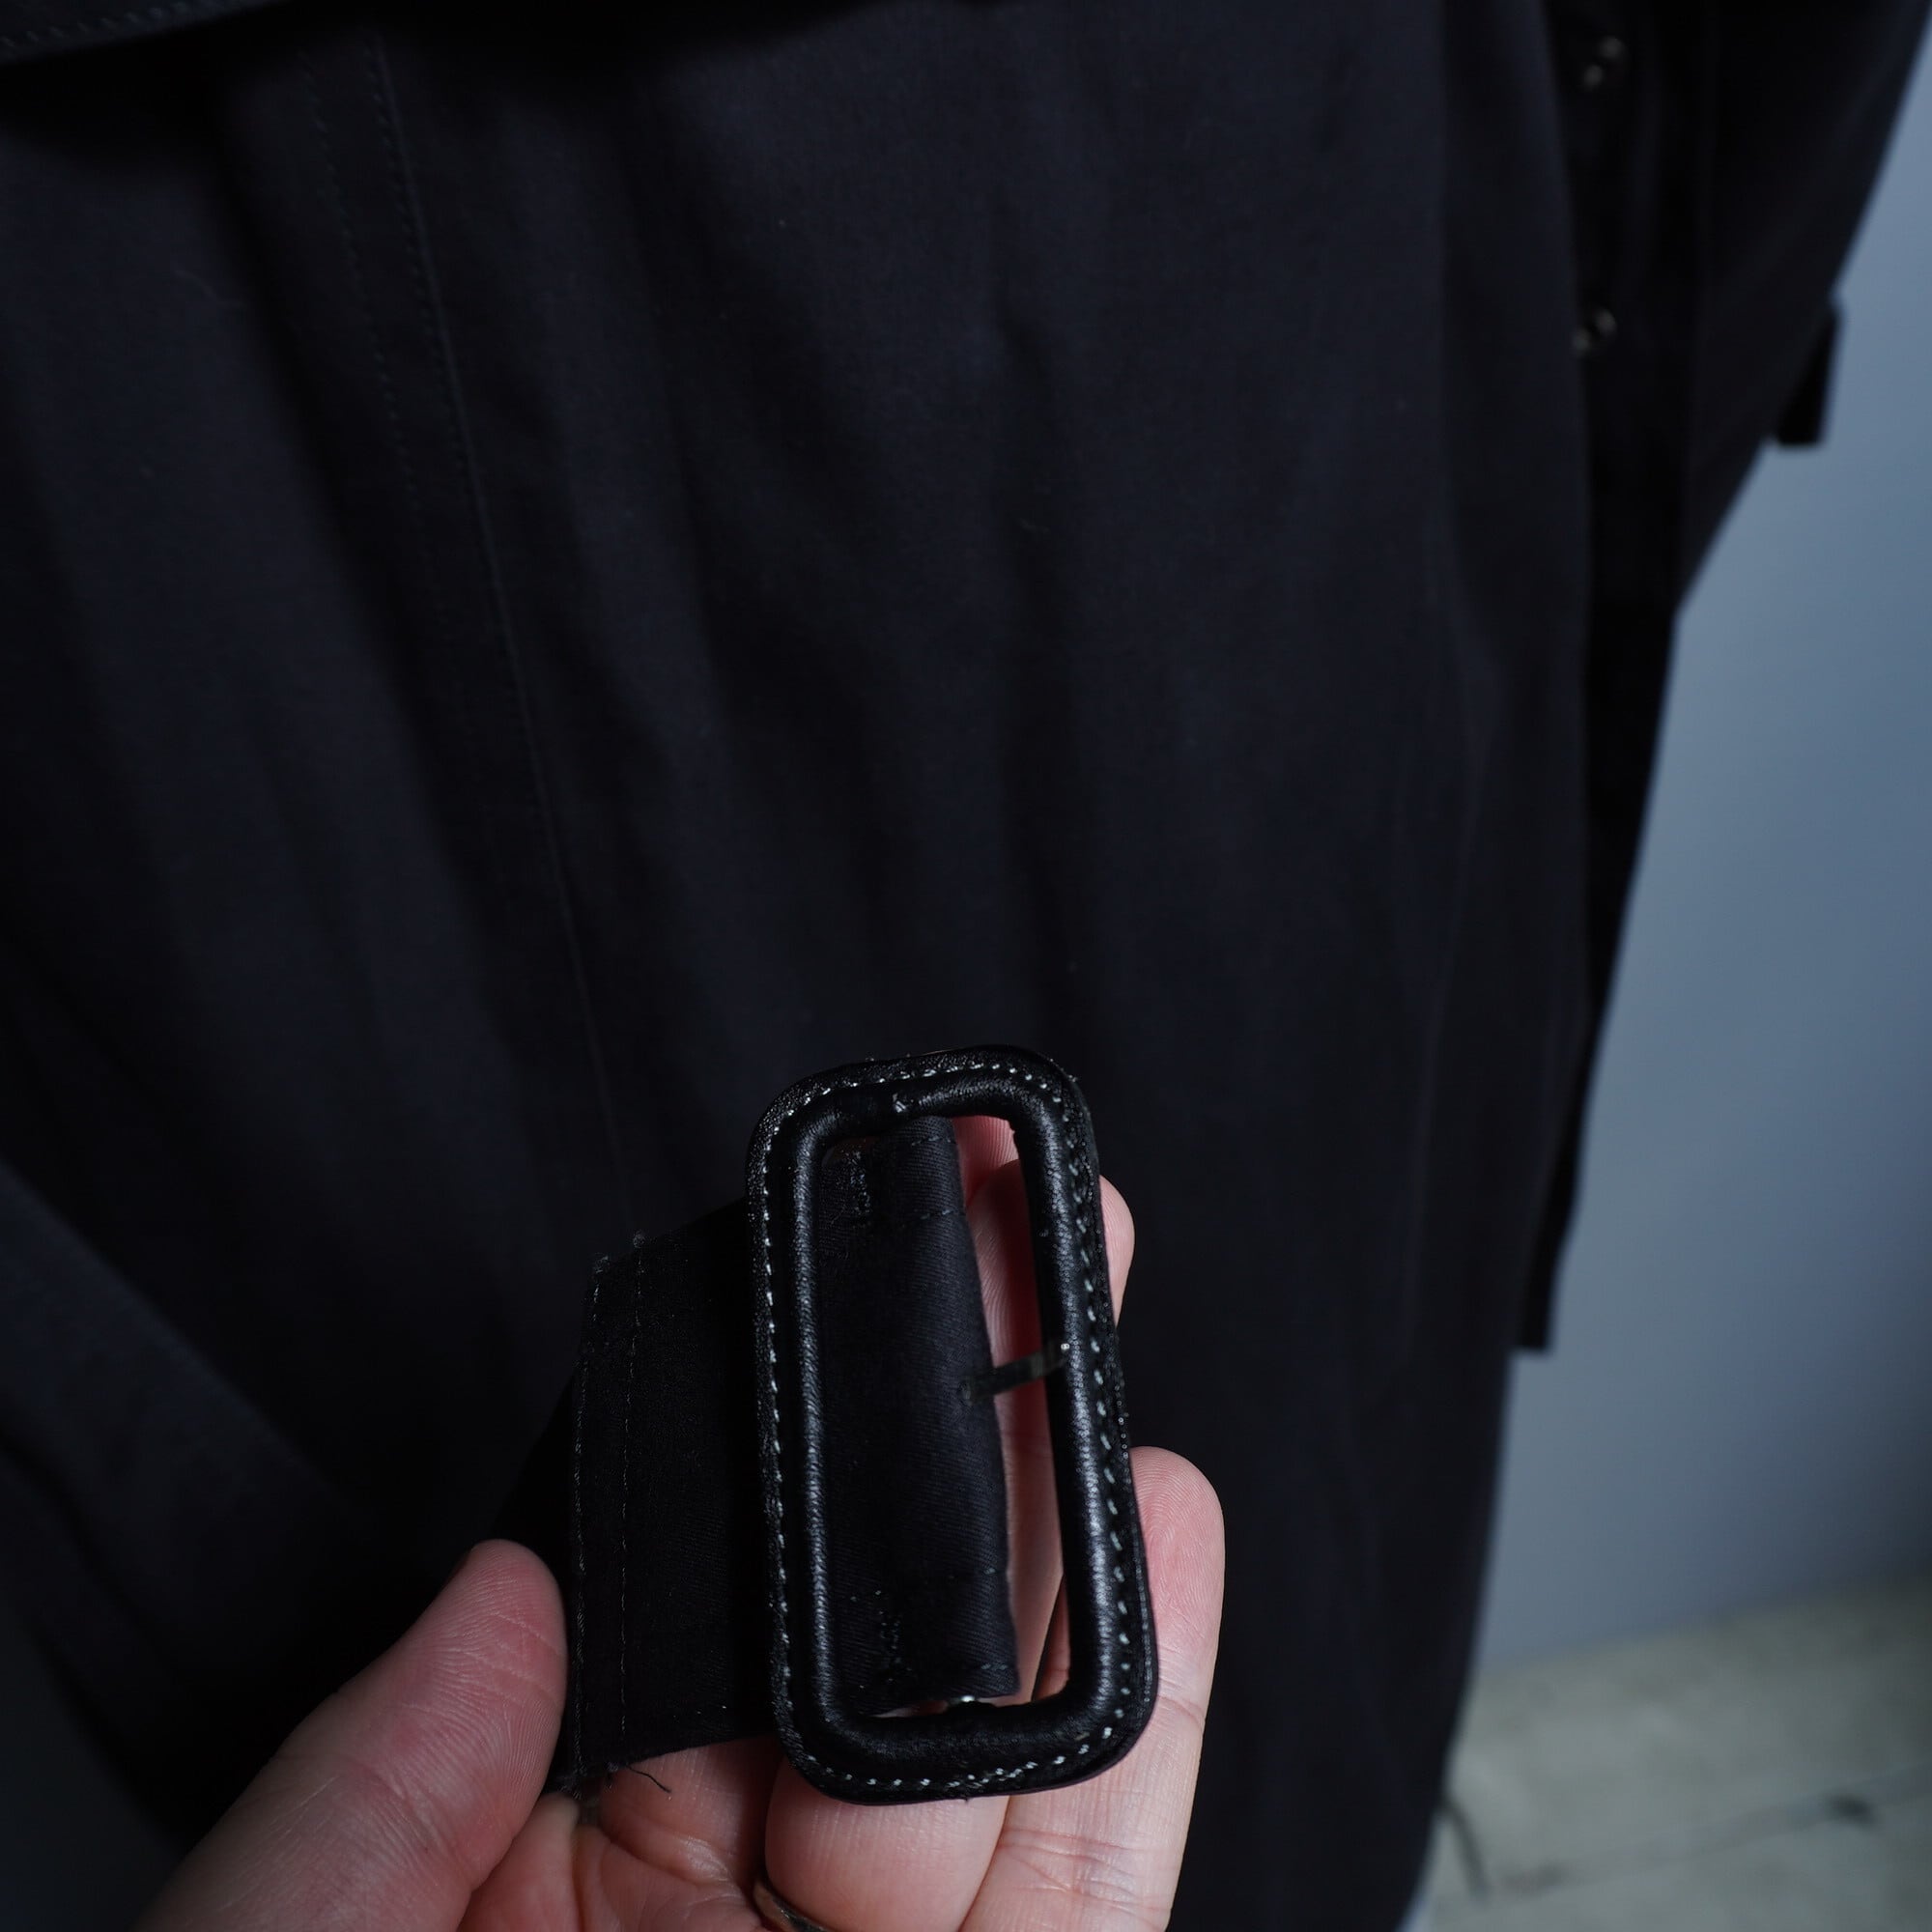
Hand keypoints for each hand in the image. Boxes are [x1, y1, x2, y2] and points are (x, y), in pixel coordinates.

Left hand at [140, 1130, 1223, 1931]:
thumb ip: (374, 1793)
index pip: (671, 1620)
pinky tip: (1163, 1543)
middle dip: (948, 1441)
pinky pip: (1091, 1880)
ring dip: (1060, 1536)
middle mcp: (722, 1916)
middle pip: (867, 1642)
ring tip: (1093, 1349)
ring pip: (1006, 1735)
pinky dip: (1143, 1719)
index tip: (813, 1310)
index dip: (756, 1458)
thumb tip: (509, 1585)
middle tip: (1009, 1254)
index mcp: (535, 1883)